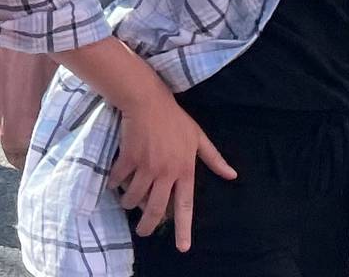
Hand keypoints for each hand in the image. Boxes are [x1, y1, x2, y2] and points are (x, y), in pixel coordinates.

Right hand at [109, 89, 233, 250]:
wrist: (147, 101)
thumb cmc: (174, 119)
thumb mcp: (198, 138)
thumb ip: (214, 159)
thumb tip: (232, 175)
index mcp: (185, 171)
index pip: (185, 206)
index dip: (184, 229)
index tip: (182, 248)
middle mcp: (166, 173)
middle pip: (156, 209)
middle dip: (147, 225)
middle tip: (143, 232)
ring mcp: (146, 167)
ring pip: (135, 197)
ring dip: (129, 203)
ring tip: (127, 203)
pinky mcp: (128, 159)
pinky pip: (119, 180)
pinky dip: (115, 185)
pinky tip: (115, 184)